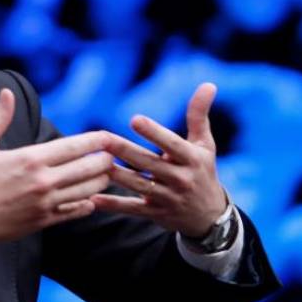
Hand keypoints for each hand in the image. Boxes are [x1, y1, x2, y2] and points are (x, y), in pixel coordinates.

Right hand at [0, 88, 114, 262]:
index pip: (75, 146)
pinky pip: (74, 213)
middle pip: (89, 168)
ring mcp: (44, 204)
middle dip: (105, 160)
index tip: (108, 136)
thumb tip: (6, 93)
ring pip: (87, 192)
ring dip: (100, 182)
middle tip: (114, 154)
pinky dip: (87, 205)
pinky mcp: (42, 222)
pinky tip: (91, 199)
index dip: (96, 140)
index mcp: (30, 159)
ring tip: (106, 174)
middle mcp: (42, 182)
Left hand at [91, 82, 226, 236]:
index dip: (154, 133)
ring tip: (93, 163)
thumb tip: (208, 84)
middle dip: (125, 151)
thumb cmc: (203, 171)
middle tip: (103, 138)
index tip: (134, 119)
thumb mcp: (205, 144)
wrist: (209, 217)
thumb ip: (199, 115)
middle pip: (148, 163)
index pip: (171, 144)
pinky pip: (132, 209)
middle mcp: (180, 179)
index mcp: (192, 159)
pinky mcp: (155, 213)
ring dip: (116, 175)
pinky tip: (92, 199)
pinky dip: (113, 205)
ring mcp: (167, 198)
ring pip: (138, 185)